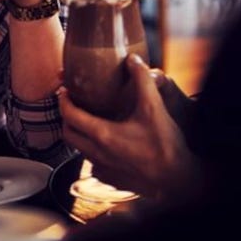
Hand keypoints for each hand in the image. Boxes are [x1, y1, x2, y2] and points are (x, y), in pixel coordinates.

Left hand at [59, 54, 200, 203]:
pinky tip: (106, 145)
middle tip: (73, 105)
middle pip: (68, 134)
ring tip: (90, 122)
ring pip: (80, 150)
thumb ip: (142, 80)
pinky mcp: (111, 180)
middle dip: (67, 118)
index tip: (64, 91)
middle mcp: (97, 154)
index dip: (63, 101)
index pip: (70, 115)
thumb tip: (132, 60)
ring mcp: (103, 170)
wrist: (177, 180)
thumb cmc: (165, 145)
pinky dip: (93, 153)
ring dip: (80, 135)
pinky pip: (93, 165)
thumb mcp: (154, 107)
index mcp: (102, 134)